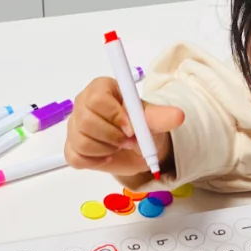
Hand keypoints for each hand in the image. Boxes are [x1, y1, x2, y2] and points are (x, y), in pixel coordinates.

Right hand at [65, 76, 184, 181]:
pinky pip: (77, 157)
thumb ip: (161, 117)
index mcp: (101, 89)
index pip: (97, 99)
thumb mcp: (153, 121)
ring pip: (82, 141)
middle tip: (128, 142)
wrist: (137, 147)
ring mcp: (75, 126)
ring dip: (107, 149)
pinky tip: (107, 155)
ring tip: (119, 147)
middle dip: (112, 137)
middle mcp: (83, 104)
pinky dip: (96, 161)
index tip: (131, 129)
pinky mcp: (72, 147)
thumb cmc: (140, 127)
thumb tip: (178, 116)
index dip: (114, 116)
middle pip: (85, 121)